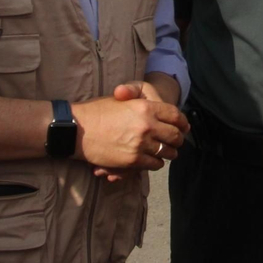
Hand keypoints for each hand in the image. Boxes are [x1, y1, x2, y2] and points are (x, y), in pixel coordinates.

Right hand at [72, 93, 187, 175]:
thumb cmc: (98, 111)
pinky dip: (156, 163)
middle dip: (178, 139)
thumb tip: (161, 110)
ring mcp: (141, 144)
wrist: (78, 129)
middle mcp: (147, 125)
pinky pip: (155, 164)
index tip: (184, 126)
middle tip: (176, 142)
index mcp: (146, 107)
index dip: (183, 122)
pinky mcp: (133, 160)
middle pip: (175, 135)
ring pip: (167, 152)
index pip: (175, 115)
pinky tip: (153, 160)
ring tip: (166, 152)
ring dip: (169, 153)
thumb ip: (143, 102)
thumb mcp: (122, 99)